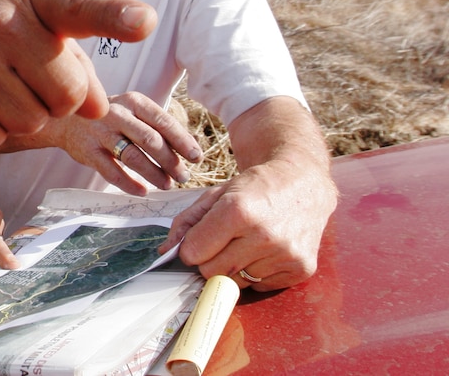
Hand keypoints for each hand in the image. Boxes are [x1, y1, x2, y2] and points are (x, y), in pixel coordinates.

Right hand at [0, 0, 156, 151]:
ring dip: (22, 117)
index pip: (79, 6)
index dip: (115, 15)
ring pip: (33, 121)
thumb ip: (77, 61)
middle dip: (57, 101)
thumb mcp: (33, 28)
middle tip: (26, 80)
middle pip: (68, 94)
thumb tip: (99, 109)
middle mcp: (1, 23)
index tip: (144, 22)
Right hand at [0, 93, 203, 194]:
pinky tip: (142, 191)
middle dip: (171, 161)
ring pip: (133, 157)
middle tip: (183, 176)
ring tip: (167, 185)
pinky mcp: (88, 151)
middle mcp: (117, 114)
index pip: (163, 122)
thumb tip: (190, 150)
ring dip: (154, 174)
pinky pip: (112, 172)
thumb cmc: (111, 117)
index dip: (182, 141)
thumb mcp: (134, 112)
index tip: (196, 158)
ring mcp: (100, 133)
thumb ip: (158, 126)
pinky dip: (129, 184)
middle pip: (151, 140)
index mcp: (133, 101)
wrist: (66, 119)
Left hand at [158, 98, 337, 289]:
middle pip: (211, 272)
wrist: (303, 182)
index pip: (193, 253)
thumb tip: (164, 252)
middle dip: (209, 259)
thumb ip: (186, 222)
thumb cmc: (254, 187)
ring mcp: (285, 254)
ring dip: (235, 266)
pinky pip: (261, 286)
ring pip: (236, 282)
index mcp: (238, 210)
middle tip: (223, 242)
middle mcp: (264, 235)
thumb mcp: (216, 194)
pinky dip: (257, 272)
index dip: (191, 247)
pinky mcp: (301, 269)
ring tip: (248, 242)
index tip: (198, 239)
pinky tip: (266, 250)